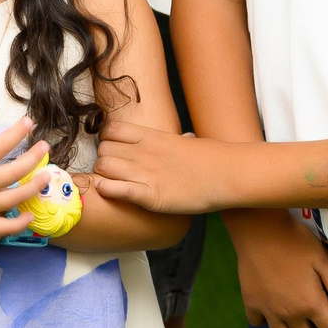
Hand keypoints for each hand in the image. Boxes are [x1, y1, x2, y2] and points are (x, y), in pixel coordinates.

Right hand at [0, 108, 47, 254]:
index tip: (30, 124)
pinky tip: (31, 214)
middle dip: (35, 158)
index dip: (17, 133)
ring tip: (46, 177)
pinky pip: (5, 227)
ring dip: (34, 187)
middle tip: (46, 148)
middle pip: (15, 171)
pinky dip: (21, 222)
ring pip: (16, 198)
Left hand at [89, 113, 221, 213]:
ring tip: (110, 182)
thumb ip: (171, 141)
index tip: (112, 151)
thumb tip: (182, 138)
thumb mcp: (184, 142)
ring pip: (103, 167)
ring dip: (101, 175)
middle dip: (102, 160)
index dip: (106, 141)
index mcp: (151, 137)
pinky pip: (116, 189)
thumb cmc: (209, 159)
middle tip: (111, 171)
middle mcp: (144, 152)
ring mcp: (146, 173)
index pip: (111, 131)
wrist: (226, 173)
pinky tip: (107, 191)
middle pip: (103, 150)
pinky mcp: (151, 196)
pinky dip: (106, 189)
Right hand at [228, 210, 327, 327]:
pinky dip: (268, 322)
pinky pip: (259, 324)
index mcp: (311, 303)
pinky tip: (273, 309)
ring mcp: (268, 310)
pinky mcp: (251, 303)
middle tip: (320, 319)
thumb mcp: (322, 259)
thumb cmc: (295, 241)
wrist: (259, 230)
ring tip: (297, 320)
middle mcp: (290, 313)